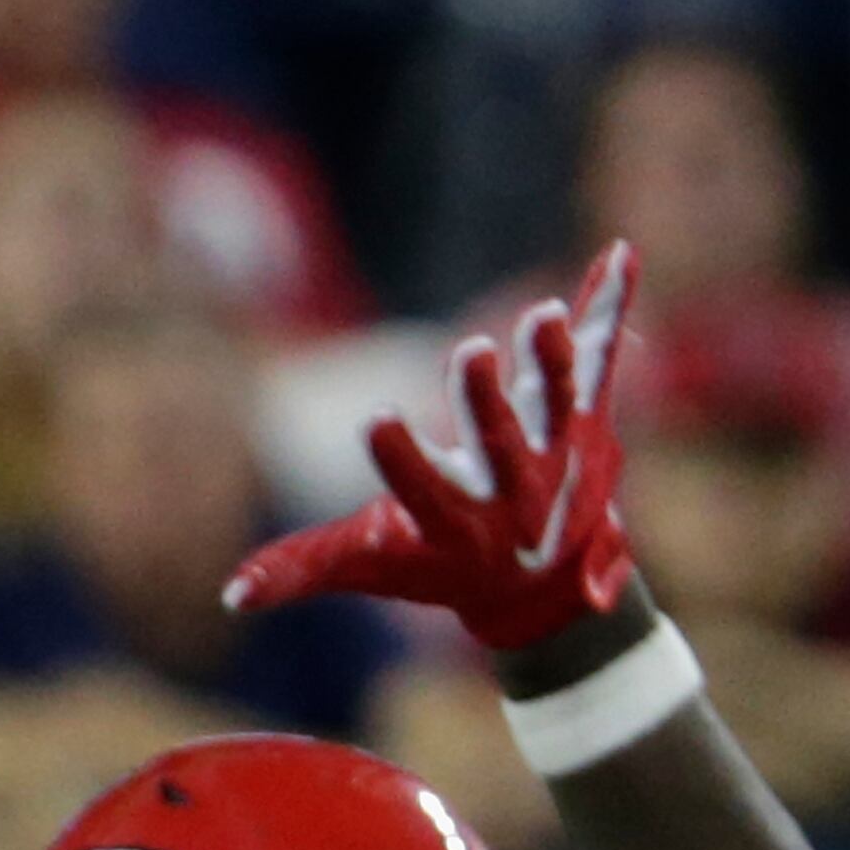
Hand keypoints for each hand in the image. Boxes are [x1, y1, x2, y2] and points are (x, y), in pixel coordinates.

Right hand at [226, 242, 640, 650]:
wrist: (552, 588)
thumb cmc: (442, 568)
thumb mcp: (373, 569)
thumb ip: (304, 569)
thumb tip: (230, 595)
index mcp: (454, 526)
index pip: (421, 490)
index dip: (400, 458)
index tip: (376, 420)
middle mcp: (514, 492)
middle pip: (500, 443)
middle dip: (485, 401)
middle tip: (470, 352)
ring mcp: (558, 453)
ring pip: (560, 403)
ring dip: (554, 359)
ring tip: (546, 313)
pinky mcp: (587, 418)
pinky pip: (600, 359)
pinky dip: (610, 309)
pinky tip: (620, 254)